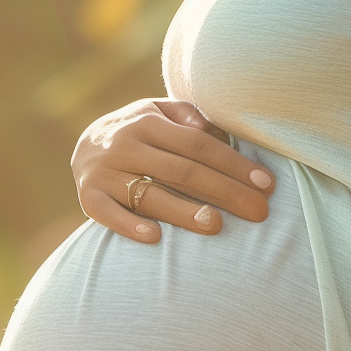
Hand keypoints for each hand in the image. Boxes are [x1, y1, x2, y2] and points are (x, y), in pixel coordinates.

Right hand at [72, 98, 273, 243]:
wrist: (83, 144)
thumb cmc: (140, 132)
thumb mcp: (159, 112)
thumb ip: (187, 115)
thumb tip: (211, 130)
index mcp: (147, 121)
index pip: (198, 145)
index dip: (234, 164)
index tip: (266, 184)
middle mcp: (124, 145)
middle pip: (181, 171)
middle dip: (225, 192)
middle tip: (259, 212)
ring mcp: (103, 173)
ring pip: (149, 195)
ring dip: (183, 212)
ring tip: (217, 225)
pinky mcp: (88, 198)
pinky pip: (108, 214)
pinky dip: (129, 226)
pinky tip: (156, 238)